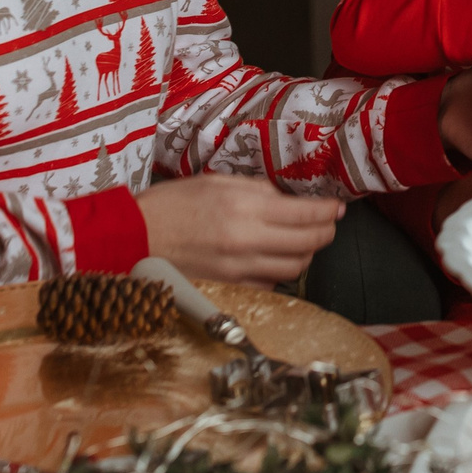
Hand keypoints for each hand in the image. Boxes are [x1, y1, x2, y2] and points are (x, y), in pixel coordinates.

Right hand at [136, 174, 341, 283]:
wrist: (134, 239)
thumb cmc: (171, 205)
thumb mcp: (215, 182)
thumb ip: (256, 190)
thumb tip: (286, 200)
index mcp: (245, 210)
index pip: (305, 215)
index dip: (328, 211)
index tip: (337, 208)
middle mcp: (247, 243)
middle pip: (308, 246)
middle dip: (325, 233)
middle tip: (328, 224)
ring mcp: (239, 272)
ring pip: (293, 270)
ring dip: (305, 255)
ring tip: (303, 242)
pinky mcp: (230, 290)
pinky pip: (269, 286)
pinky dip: (278, 274)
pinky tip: (272, 260)